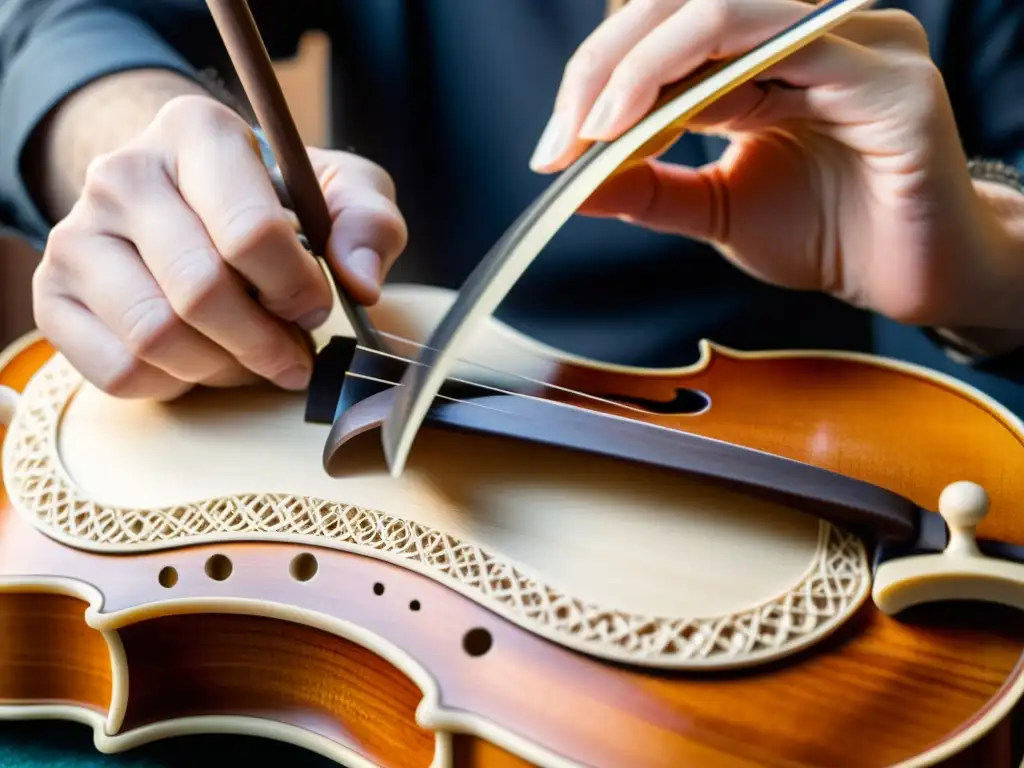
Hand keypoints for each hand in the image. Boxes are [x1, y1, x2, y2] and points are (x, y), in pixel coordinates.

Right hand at [33, 95, 406, 399]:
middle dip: (264, 342)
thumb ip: (368, 223)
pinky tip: (204, 361)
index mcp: (195, 131)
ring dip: (224, 368)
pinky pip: (119, 371)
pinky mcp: (54, 295)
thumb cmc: (273, 199)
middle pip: (201, 292)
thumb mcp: (338, 190)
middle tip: (293, 352)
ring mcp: (77, 235)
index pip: (250, 231)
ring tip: (254, 359)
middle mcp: (122, 174)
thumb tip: (362, 283)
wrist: (186, 201)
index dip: (296, 289)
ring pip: (156, 336)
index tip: (316, 307)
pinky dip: (176, 384)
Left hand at [530, 0, 1020, 332]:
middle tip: (562, 138)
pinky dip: (710, 84)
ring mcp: (855, 39)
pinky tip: (664, 126)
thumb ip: (650, 185)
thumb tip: (572, 176)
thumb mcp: (715, 208)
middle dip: (604, 65)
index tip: (551, 147)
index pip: (664, 25)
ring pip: (723, 10)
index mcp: (767, 47)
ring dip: (643, 70)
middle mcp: (810, 27)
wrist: (906, 281)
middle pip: (681, 2)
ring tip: (599, 133)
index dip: (596, 74)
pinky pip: (788, 51)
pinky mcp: (888, 77)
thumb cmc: (826, 234)